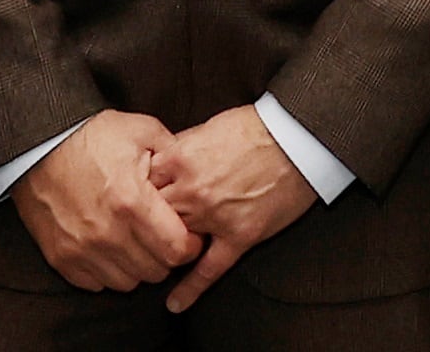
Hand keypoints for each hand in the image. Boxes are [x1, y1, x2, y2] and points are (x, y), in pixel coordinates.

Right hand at [11, 111, 198, 292]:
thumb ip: (174, 153)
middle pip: (156, 271)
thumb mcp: (142, 130)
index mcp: (133, 202)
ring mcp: (83, 250)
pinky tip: (111, 248)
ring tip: (137, 242)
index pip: (177, 250)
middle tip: (162, 236)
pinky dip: (108, 272)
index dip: (190, 244)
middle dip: (166, 256)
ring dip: (138, 266)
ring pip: (128, 283)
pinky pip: (96, 284)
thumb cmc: (92, 136)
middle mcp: (108, 233)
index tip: (188, 234)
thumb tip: (193, 174)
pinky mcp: (62, 258)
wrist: (39, 145)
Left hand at [148, 106, 318, 311]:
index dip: (136, 191)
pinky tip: (174, 304)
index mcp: (181, 158)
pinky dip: (191, 289)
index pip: (142, 183)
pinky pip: (209, 269)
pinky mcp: (239, 235)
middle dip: (143, 222)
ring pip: (174, 241)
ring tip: (150, 260)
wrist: (297, 138)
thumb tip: (158, 162)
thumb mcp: (208, 127)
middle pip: (152, 215)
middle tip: (136, 231)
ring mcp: (215, 215)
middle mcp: (192, 190)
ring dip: (164, 248)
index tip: (132, 198)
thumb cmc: (255, 128)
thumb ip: (180, 147)